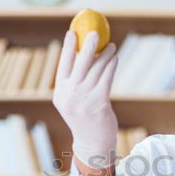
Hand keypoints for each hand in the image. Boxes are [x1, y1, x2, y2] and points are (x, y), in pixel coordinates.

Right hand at [53, 30, 118, 168]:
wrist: (93, 143)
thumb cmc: (85, 119)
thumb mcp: (74, 101)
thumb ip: (75, 82)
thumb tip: (85, 55)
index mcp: (60, 93)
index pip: (63, 65)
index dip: (67, 47)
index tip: (72, 32)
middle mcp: (70, 95)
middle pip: (79, 63)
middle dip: (87, 45)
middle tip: (94, 32)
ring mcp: (84, 99)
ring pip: (96, 69)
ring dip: (105, 55)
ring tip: (111, 46)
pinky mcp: (99, 102)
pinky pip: (106, 78)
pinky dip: (111, 66)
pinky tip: (114, 58)